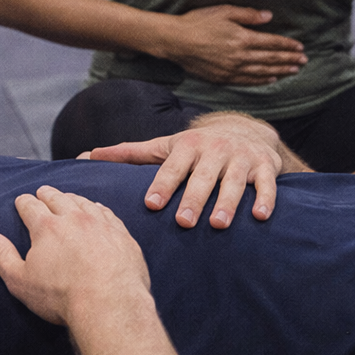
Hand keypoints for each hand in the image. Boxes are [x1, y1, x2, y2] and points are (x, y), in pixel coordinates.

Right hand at [0, 186, 150, 326]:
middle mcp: (73, 218)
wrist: (110, 307)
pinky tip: (97, 211)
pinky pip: (107, 213)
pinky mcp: (121, 235)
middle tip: (42, 192)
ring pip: (83, 202)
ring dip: (72, 198)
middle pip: (57, 197)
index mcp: (46, 226)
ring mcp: (100, 224)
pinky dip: (98, 208)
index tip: (22, 201)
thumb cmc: (62, 297)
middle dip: (46, 194)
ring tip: (68, 198)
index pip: (30, 205)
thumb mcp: (20, 280)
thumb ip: (0, 255)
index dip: (24, 202)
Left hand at [83, 113, 285, 228]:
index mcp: (186, 146)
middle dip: (193, 199)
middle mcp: (213, 150)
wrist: (246, 130)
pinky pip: (267, 184)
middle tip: (183, 221)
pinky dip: (265, 199)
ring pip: (233, 182)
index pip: (172, 167)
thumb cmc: (195, 147)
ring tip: (218, 224)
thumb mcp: (163, 146)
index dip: (162, 184)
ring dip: (227, 203)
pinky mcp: (266, 167)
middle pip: (201, 178)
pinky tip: (261, 217)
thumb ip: (128, 154)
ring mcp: (241, 158)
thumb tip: (87, 155)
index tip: (152, 204)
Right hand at [166, 5, 305, 84]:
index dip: (287, 45)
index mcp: (242, 38)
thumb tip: (269, 17)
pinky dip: (261, 80)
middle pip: (270, 59)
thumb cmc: (197, 22)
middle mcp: (240, 56)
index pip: (271, 43)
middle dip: (288, 59)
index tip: (300, 47)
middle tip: (303, 61)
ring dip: (279, 71)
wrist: (175, 41)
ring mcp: (231, 69)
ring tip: (292, 71)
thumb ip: (248, 15)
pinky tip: (270, 79)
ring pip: (262, 71)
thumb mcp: (223, 11)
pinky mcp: (222, 77)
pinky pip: (247, 81)